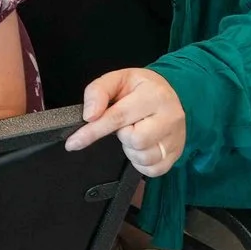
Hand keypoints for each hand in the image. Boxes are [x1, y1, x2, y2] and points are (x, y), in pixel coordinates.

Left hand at [65, 67, 187, 176]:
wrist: (173, 95)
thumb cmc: (141, 89)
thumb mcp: (118, 79)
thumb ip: (98, 91)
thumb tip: (89, 115)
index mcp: (154, 95)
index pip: (118, 117)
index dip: (92, 131)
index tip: (74, 142)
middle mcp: (170, 116)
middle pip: (134, 140)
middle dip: (122, 135)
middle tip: (126, 124)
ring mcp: (176, 137)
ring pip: (143, 156)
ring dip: (131, 149)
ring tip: (135, 132)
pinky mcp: (176, 154)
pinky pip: (152, 170)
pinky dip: (140, 162)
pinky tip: (142, 146)